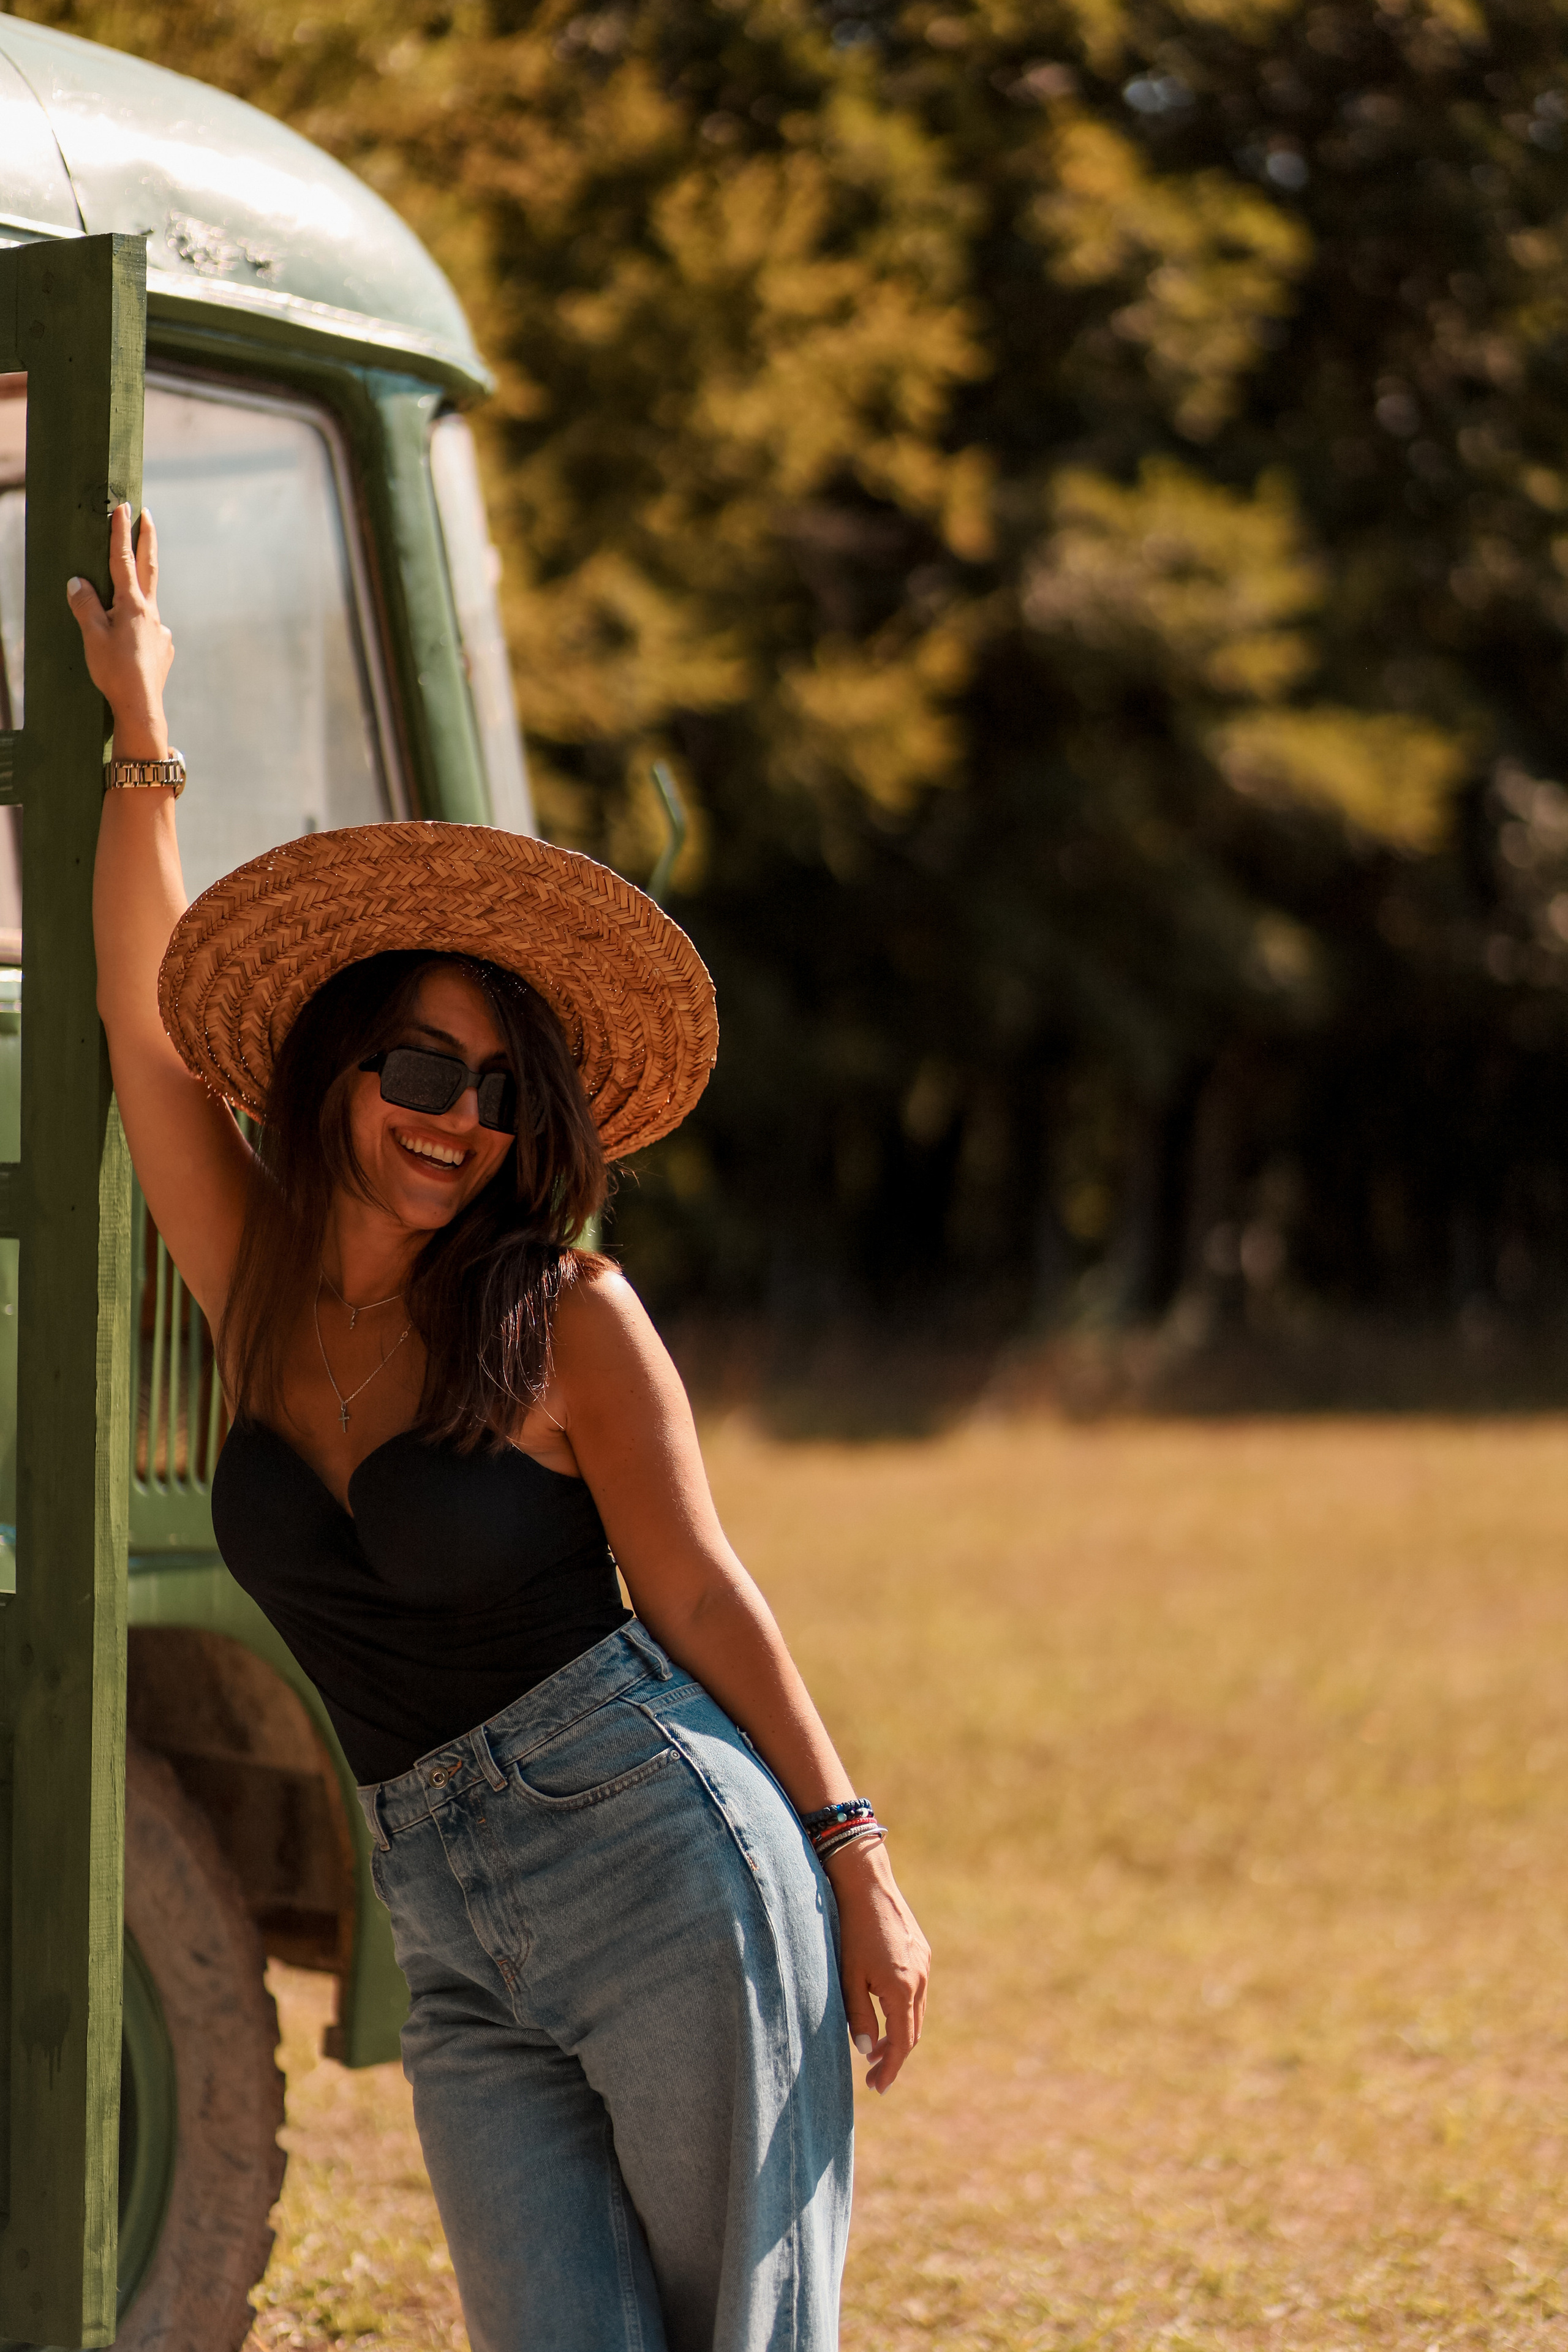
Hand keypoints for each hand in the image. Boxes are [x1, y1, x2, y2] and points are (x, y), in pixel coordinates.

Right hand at [66, 504, 172, 757]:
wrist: (142, 707)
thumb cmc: (115, 672)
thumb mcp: (93, 636)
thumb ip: (85, 605)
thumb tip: (77, 582)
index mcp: (133, 605)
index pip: (124, 560)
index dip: (121, 533)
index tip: (124, 507)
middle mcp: (152, 613)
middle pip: (149, 568)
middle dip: (146, 540)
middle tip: (147, 515)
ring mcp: (161, 630)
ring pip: (146, 603)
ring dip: (136, 595)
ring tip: (119, 613)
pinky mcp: (164, 647)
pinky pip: (148, 630)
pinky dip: (137, 630)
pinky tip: (129, 650)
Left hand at [825, 1837, 929, 2093]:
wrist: (867, 1882)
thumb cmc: (851, 1929)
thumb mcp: (849, 1977)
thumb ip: (858, 2016)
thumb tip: (865, 2049)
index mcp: (903, 1989)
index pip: (901, 2043)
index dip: (890, 2068)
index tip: (878, 2088)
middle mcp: (921, 1979)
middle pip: (913, 2031)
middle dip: (894, 2056)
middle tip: (873, 2075)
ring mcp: (924, 1964)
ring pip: (917, 2013)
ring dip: (899, 2034)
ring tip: (874, 2050)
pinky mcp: (922, 1952)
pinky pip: (918, 1993)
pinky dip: (904, 2011)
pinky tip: (885, 2013)